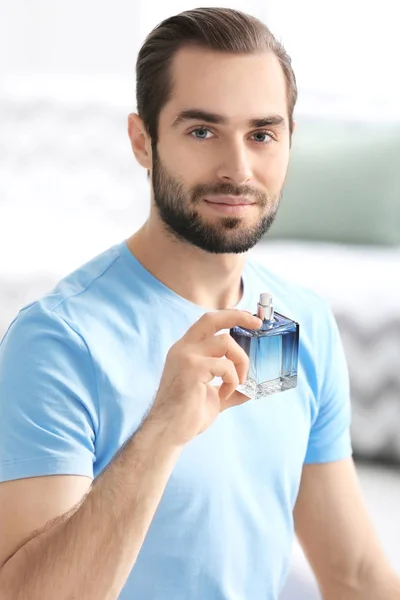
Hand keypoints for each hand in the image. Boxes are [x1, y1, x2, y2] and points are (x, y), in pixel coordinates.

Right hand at [147, 309, 261, 445]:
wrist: (169, 432)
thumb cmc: (187, 415)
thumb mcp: (213, 396)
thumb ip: (230, 387)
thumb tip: (251, 389)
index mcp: (185, 350)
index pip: (207, 322)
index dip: (229, 316)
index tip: (250, 319)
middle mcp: (183, 348)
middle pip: (213, 319)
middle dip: (238, 316)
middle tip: (257, 324)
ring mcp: (186, 357)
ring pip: (226, 342)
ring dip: (240, 361)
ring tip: (239, 381)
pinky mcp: (192, 369)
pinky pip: (225, 366)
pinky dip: (233, 380)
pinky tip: (224, 394)